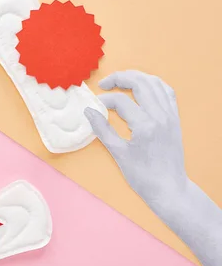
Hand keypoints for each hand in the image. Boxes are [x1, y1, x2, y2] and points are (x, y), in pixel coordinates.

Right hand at [84, 70, 186, 205]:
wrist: (168, 187)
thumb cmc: (142, 175)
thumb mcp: (119, 154)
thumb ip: (103, 130)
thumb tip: (89, 112)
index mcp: (145, 125)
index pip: (121, 101)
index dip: (104, 100)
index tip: (93, 106)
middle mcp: (160, 115)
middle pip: (140, 83)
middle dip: (120, 78)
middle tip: (104, 83)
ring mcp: (170, 115)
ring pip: (155, 83)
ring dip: (136, 77)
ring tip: (120, 81)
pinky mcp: (174, 118)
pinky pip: (166, 92)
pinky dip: (153, 84)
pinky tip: (142, 87)